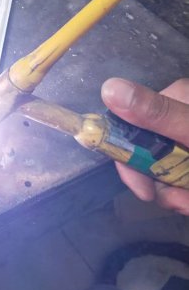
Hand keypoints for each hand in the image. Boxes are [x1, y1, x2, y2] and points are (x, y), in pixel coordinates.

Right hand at [101, 77, 188, 214]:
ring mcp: (182, 134)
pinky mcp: (185, 151)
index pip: (129, 128)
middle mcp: (176, 113)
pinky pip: (177, 174)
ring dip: (175, 194)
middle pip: (145, 151)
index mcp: (175, 97)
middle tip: (181, 202)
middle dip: (159, 183)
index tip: (146, 191)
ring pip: (163, 168)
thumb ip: (157, 114)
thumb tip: (108, 87)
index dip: (132, 162)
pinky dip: (185, 192)